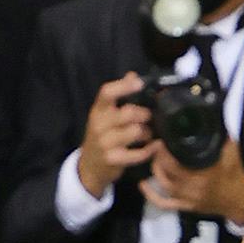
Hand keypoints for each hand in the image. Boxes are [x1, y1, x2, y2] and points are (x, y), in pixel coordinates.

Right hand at [77, 74, 153, 200]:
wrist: (89, 167)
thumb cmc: (101, 137)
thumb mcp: (104, 115)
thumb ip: (118, 96)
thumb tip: (133, 74)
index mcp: (98, 110)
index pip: (107, 92)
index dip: (124, 86)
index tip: (139, 83)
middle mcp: (99, 125)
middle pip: (128, 112)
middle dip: (144, 114)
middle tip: (150, 118)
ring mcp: (105, 143)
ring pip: (135, 131)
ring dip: (147, 132)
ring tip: (149, 134)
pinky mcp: (113, 159)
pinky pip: (138, 153)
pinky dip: (150, 150)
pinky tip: (154, 147)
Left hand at [146, 138, 243, 222]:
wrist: (239, 200)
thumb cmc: (236, 174)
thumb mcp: (232, 151)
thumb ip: (221, 135)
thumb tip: (211, 114)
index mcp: (205, 172)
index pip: (177, 161)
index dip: (164, 150)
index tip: (161, 139)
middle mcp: (194, 186)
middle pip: (166, 172)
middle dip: (158, 157)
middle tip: (154, 145)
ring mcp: (189, 199)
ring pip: (164, 184)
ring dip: (155, 171)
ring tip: (153, 158)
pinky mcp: (186, 207)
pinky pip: (165, 204)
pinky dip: (152, 195)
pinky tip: (143, 184)